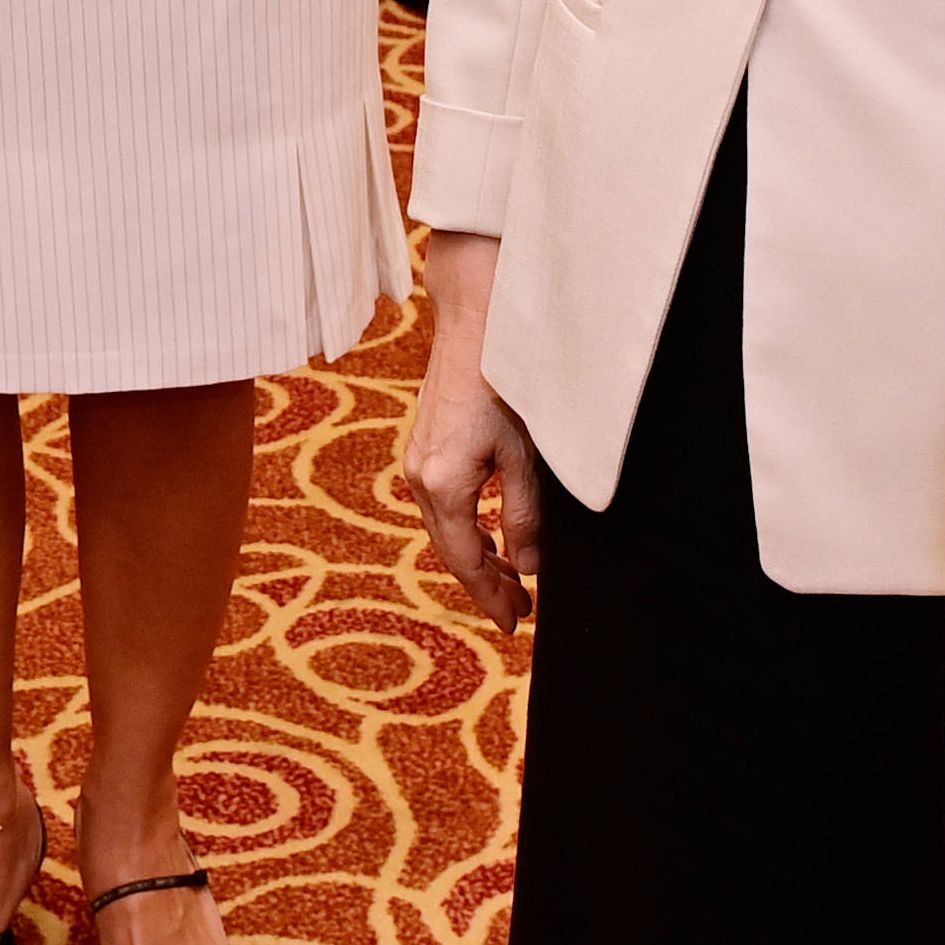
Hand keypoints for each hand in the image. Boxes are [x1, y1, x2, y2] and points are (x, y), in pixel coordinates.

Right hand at [406, 231, 543, 630]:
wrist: (474, 322)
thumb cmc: (504, 382)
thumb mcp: (524, 456)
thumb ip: (525, 516)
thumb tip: (526, 568)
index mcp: (442, 483)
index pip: (467, 561)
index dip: (491, 596)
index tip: (516, 622)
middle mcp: (420, 476)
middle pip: (451, 550)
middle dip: (485, 584)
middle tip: (519, 611)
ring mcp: (417, 460)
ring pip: (445, 529)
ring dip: (477, 557)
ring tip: (511, 581)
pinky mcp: (425, 445)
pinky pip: (442, 504)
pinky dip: (467, 528)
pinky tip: (490, 535)